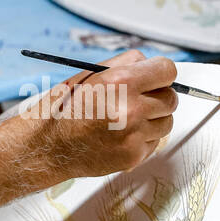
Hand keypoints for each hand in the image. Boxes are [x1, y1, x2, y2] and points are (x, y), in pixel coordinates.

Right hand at [18, 50, 177, 177]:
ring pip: (166, 122)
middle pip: (171, 98)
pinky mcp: (133, 155)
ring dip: (153, 119)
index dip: (161, 73)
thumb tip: (152, 65)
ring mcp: (133, 135)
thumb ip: (127, 64)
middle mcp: (130, 109)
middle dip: (158, 97)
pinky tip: (120, 135)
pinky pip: (155, 142)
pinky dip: (143, 138)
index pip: (167, 71)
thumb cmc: (66, 107)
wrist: (48, 146)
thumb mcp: (91, 74)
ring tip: (127, 119)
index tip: (156, 78)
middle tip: (140, 99)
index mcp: (120, 82)